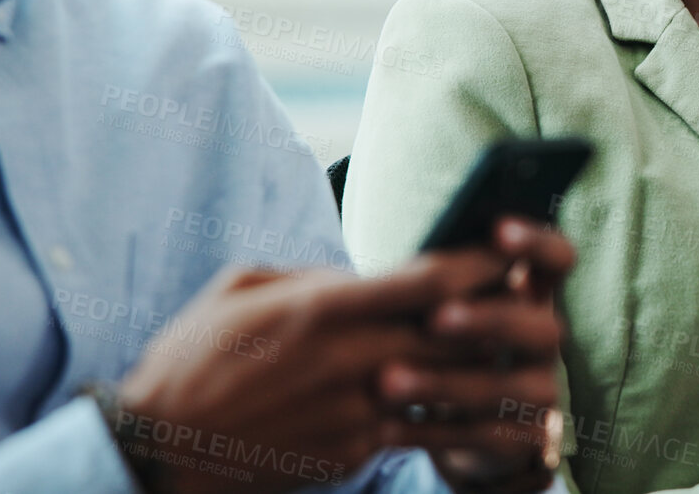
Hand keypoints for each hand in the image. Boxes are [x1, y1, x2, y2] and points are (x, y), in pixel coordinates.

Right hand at [115, 252, 513, 493]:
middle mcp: (349, 358)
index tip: (517, 245)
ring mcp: (355, 411)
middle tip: (541, 297)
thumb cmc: (193, 359)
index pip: (430, 278)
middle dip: (505, 311)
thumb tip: (362, 275)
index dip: (485, 261)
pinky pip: (427, 435)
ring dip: (501, 374)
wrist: (157, 450)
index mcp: (323, 307)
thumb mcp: (241, 289)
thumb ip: (312, 276)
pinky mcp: (353, 453)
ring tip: (540, 362)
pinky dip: (471, 428)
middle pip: (456, 330)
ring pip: (453, 388)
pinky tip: (507, 421)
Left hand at [379, 219, 575, 492]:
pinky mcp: (520, 438)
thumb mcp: (447, 301)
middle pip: (544, 328)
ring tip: (388, 381)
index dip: (538, 243)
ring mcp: (540, 392)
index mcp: (533, 292)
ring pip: (510, 389)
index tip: (499, 230)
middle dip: (491, 321)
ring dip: (448, 382)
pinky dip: (433, 430)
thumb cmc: (443, 338)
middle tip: (436, 318)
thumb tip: (407, 257)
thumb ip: (442, 278)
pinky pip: (483, 437)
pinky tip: (386, 427)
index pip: (558, 259)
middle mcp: (546, 341)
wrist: (459, 417)